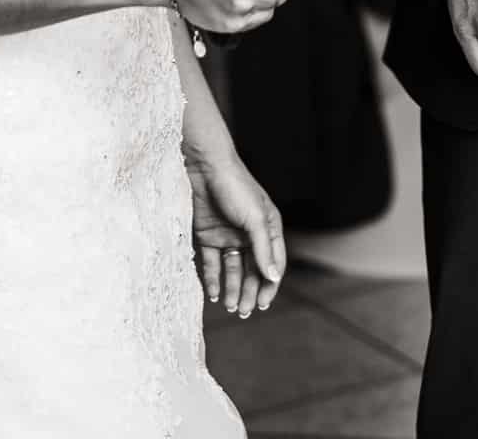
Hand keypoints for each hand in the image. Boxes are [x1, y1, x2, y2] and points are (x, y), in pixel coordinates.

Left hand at [187, 152, 285, 316]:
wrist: (204, 167)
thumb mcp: (255, 218)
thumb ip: (263, 249)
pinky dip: (213, 279)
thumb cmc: (236, 187)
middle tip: (243, 311)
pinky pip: (212, 263)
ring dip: (232, 288)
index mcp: (268, 227)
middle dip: (249, 291)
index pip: (273, 263)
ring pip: (233, 269)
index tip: (262, 304)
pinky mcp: (208, 235)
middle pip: (252, 269)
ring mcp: (228, 235)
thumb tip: (274, 278)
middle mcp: (250, 233)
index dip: (269, 285)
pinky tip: (214, 294)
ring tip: (229, 306)